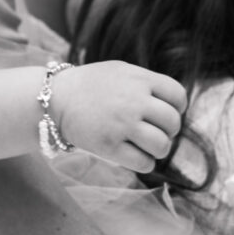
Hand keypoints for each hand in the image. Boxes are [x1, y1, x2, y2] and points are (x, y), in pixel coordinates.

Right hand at [53, 62, 185, 173]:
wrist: (55, 99)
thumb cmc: (91, 85)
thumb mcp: (121, 71)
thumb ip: (147, 83)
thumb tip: (174, 104)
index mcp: (139, 79)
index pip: (178, 96)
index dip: (178, 108)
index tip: (167, 114)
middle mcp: (134, 100)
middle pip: (172, 123)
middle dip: (169, 131)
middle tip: (156, 132)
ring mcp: (122, 124)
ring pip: (161, 145)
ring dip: (159, 149)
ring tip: (148, 147)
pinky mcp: (109, 146)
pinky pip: (143, 163)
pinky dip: (145, 163)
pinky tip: (136, 156)